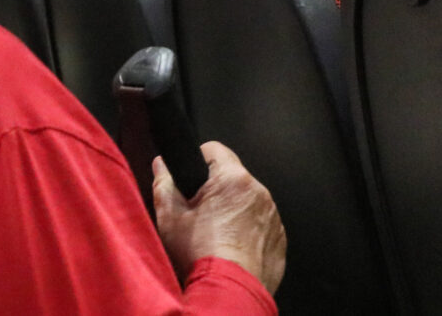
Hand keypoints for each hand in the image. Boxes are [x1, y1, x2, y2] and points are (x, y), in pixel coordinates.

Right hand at [153, 141, 285, 295]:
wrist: (230, 292)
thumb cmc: (201, 255)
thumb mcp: (170, 217)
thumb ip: (164, 183)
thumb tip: (162, 165)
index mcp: (232, 179)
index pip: (215, 149)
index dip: (199, 160)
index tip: (191, 178)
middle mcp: (258, 192)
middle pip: (233, 178)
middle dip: (217, 190)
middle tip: (200, 213)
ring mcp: (272, 216)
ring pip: (248, 202)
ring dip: (234, 211)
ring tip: (216, 235)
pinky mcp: (279, 238)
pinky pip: (261, 225)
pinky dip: (248, 232)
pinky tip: (232, 248)